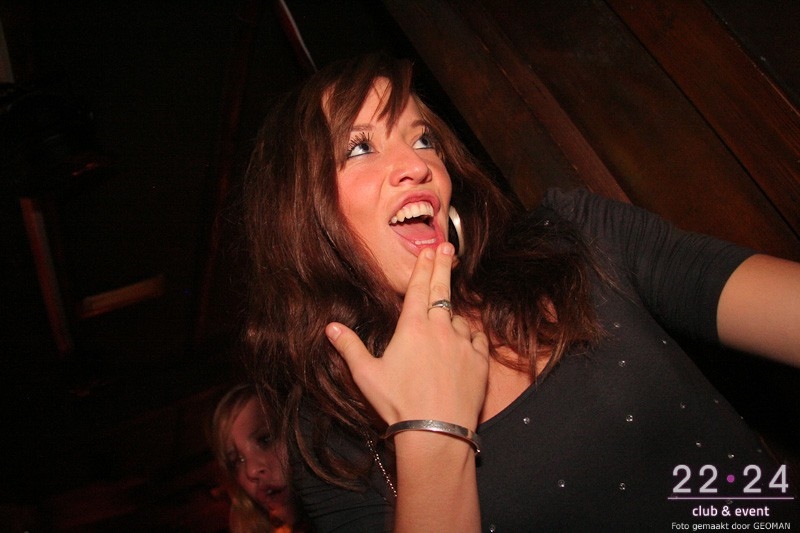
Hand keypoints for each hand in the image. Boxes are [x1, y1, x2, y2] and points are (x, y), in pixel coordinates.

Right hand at [326, 242, 489, 429]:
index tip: (429, 250)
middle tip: (448, 248)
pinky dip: (471, 338)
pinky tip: (466, 341)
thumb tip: (330, 327)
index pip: (418, 288)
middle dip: (443, 266)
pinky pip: (477, 340)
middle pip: (442, 290)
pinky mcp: (479, 361)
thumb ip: (349, 347)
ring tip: (447, 323)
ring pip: (460, 320)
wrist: (436, 431)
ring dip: (453, 317)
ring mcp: (463, 343)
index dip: (423, 267)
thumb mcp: (366, 375)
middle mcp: (440, 328)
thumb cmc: (397, 403)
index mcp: (412, 326)